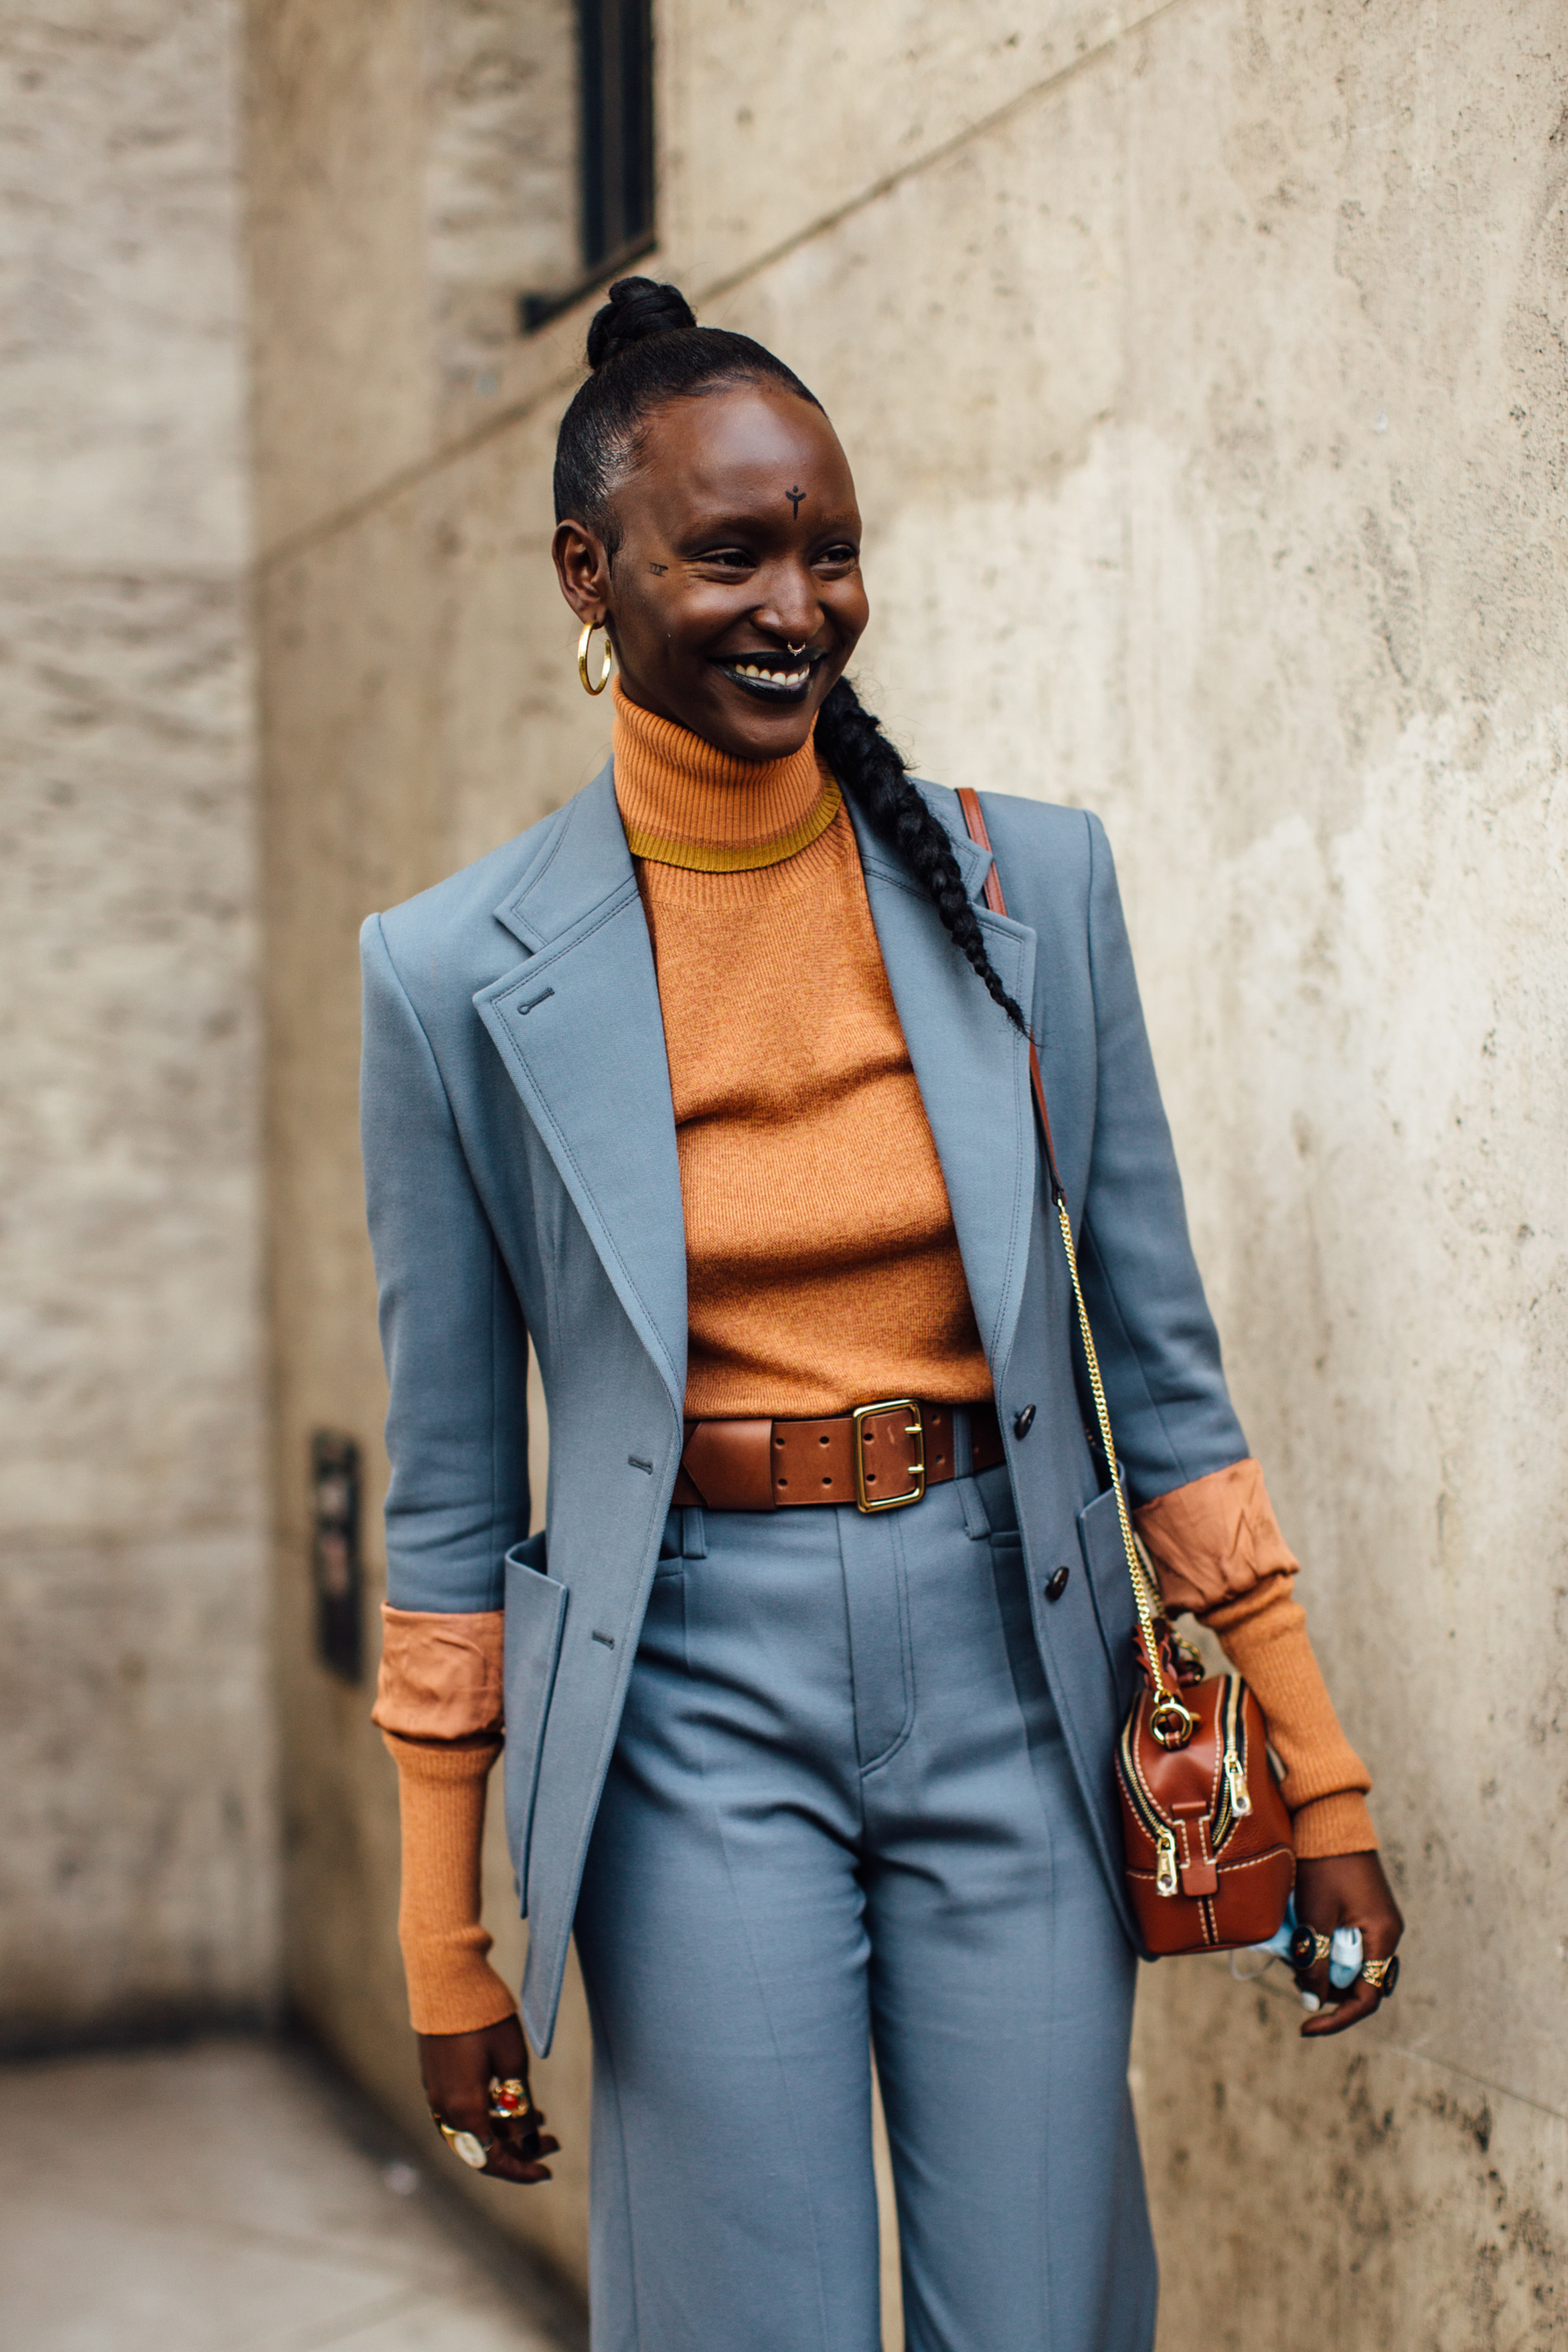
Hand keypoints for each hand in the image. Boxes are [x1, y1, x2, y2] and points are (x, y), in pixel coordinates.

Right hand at [418, 2012, 558, 2182]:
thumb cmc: (485, 2017)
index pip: (491, 2160)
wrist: (446, 1978)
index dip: (520, 2170)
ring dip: (504, 2132)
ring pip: (471, 2130)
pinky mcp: (435, 2077)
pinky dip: (488, 2116)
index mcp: (463, 2109)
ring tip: (540, 2120)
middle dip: (517, 2151)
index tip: (547, 2170)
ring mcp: (435, 2092)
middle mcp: (444, 2108)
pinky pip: (461, 2112)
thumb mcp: (513, 2062)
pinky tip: (511, 2101)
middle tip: (552, 2142)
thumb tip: (530, 2142)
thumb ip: (521, 2108)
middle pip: (481, 2148)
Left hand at [1293, 1852, 1403, 2038]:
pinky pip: (1348, 1945)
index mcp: (1383, 1936)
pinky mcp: (1363, 1911)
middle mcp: (1387, 1933)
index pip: (1367, 1998)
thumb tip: (1312, 2003)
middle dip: (1327, 1991)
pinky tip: (1303, 1942)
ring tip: (1294, 1960)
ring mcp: (1376, 1921)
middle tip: (1294, 1980)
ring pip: (1352, 1965)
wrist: (1328, 1818)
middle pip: (1360, 1984)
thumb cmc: (1323, 1864)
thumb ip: (1315, 1961)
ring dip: (1325, 1971)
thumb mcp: (1316, 1916)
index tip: (1306, 2025)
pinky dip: (1326, 1951)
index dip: (1337, 2018)